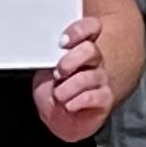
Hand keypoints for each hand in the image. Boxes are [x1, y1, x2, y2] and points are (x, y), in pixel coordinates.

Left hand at [32, 13, 115, 140]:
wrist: (58, 119)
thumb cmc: (52, 91)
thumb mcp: (43, 70)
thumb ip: (48, 56)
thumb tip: (41, 47)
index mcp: (79, 47)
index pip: (90, 27)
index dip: (79, 31)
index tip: (63, 42)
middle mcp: (93, 61)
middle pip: (91, 50)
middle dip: (71, 60)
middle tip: (58, 72)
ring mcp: (100, 79)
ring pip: (91, 75)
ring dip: (70, 86)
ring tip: (58, 94)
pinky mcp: (104, 98)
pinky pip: (95, 96)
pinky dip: (78, 101)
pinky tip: (69, 105)